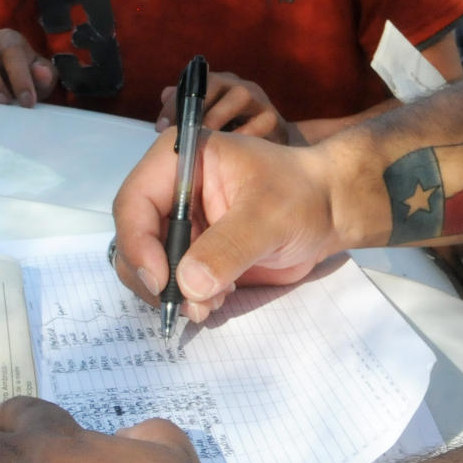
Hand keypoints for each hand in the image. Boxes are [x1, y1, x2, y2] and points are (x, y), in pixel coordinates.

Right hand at [111, 129, 343, 323]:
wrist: (328, 210)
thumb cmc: (302, 194)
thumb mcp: (267, 216)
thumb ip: (227, 248)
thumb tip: (188, 284)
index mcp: (179, 160)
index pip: (134, 202)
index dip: (138, 244)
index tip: (162, 281)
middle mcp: (170, 190)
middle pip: (133, 239)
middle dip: (156, 277)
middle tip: (189, 303)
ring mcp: (179, 222)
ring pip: (147, 266)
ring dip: (173, 293)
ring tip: (213, 302)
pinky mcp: (192, 250)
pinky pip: (171, 281)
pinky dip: (187, 297)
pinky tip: (220, 298)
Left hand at [156, 70, 285, 140]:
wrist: (272, 148)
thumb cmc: (233, 133)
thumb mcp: (205, 121)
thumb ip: (184, 107)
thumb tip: (165, 94)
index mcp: (220, 84)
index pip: (194, 82)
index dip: (176, 102)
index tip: (161, 126)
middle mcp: (240, 86)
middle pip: (216, 82)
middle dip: (196, 107)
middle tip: (182, 132)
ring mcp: (260, 100)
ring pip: (240, 96)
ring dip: (219, 117)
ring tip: (203, 139)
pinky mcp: (274, 119)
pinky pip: (260, 122)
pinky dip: (243, 135)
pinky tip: (229, 150)